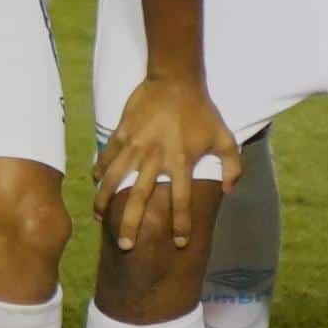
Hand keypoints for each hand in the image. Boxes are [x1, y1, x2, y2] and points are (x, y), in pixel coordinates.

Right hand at [95, 72, 241, 252]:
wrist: (176, 79)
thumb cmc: (202, 110)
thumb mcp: (224, 137)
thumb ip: (232, 165)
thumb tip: (229, 190)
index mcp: (181, 161)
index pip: (181, 201)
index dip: (182, 224)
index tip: (180, 243)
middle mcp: (155, 158)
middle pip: (139, 198)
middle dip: (132, 225)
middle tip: (127, 247)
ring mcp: (135, 146)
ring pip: (113, 180)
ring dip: (104, 201)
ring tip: (100, 219)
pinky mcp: (121, 133)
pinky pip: (105, 157)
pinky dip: (99, 171)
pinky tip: (95, 182)